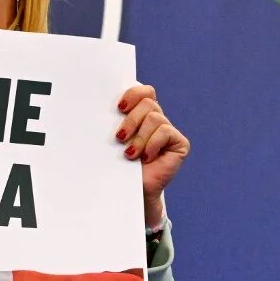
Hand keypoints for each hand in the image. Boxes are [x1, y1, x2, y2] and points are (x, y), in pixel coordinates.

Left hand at [115, 84, 189, 224]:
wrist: (128, 189)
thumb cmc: (116, 162)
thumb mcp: (112, 136)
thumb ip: (113, 119)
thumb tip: (99, 102)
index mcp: (141, 113)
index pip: (144, 91)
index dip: (133, 94)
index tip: (119, 108)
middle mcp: (157, 118)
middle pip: (148, 102)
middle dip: (131, 120)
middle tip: (119, 137)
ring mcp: (169, 130)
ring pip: (154, 117)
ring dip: (139, 137)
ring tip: (130, 153)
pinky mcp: (179, 143)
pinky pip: (165, 132)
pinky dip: (152, 144)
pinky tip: (146, 157)